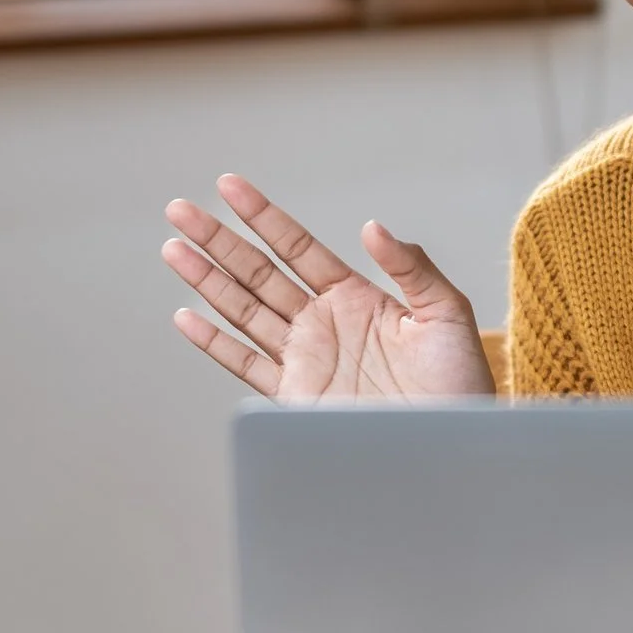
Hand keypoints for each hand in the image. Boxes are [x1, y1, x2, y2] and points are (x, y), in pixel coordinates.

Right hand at [161, 174, 495, 403]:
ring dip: (207, 280)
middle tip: (179, 210)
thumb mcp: (447, 314)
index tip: (229, 186)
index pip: (298, 247)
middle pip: (258, 272)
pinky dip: (215, 342)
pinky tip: (186, 317)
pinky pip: (246, 364)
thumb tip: (373, 227)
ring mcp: (306, 360)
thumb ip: (413, 268)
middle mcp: (323, 324)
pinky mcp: (296, 398)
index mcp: (357, 297)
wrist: (452, 446)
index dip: (263, 217)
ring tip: (173, 249)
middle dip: (218, 241)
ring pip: (243, 310)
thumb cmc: (460, 385)